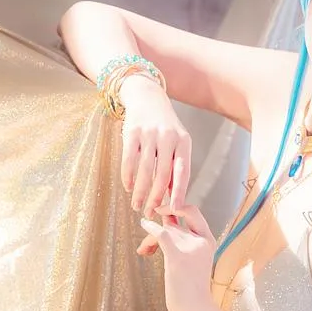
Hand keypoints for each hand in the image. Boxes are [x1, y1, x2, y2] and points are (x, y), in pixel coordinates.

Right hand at [120, 80, 191, 215]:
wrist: (147, 98)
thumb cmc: (165, 128)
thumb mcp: (177, 144)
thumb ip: (176, 168)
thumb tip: (175, 198)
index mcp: (184, 142)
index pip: (183, 172)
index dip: (179, 192)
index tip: (175, 209)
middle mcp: (168, 137)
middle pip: (162, 174)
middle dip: (155, 197)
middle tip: (149, 212)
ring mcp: (149, 134)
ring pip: (145, 170)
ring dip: (140, 191)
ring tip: (137, 205)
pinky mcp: (132, 132)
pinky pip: (129, 159)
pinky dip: (128, 176)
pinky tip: (128, 187)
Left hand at [137, 203, 216, 310]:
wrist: (194, 308)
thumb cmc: (190, 286)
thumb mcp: (192, 257)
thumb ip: (182, 237)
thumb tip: (164, 218)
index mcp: (208, 240)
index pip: (193, 211)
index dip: (177, 205)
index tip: (163, 208)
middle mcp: (201, 241)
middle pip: (174, 222)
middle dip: (159, 226)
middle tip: (149, 234)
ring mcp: (190, 248)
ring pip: (165, 231)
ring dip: (150, 239)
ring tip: (144, 249)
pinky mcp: (177, 257)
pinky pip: (161, 234)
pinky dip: (150, 228)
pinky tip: (143, 224)